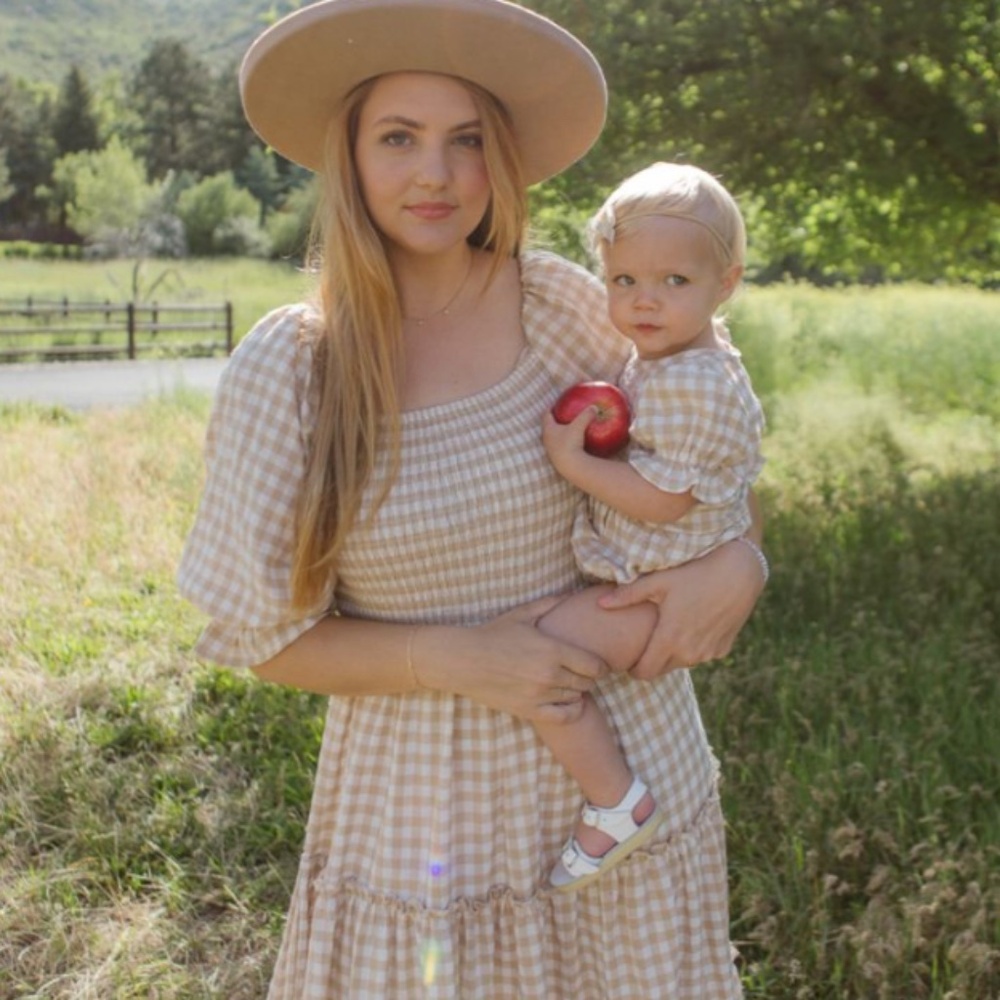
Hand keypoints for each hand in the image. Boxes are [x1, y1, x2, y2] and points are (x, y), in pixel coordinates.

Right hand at [419, 596, 607, 723]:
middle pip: (587, 682)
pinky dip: (572, 711)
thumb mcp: (522, 614)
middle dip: (589, 678)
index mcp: (551, 649)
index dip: (600, 666)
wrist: (464, 660)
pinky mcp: (528, 710)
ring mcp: (539, 695)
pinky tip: (569, 703)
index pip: (593, 665)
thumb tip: (571, 594)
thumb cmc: (492, 634)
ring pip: (575, 698)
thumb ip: (550, 604)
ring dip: (578, 691)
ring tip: (571, 684)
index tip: (598, 664)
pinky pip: (563, 717)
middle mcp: (549, 674)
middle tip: (582, 673)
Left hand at [541, 408, 590, 478]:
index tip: (554, 405)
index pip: (546, 415)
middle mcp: (546, 439)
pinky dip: (563, 443)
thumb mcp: (579, 426)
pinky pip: (558, 447)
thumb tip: (594, 407)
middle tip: (561, 416)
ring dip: (557, 434)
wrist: (569, 466)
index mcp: (549, 429)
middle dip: (553, 421)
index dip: (550, 409)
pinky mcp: (556, 459)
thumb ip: (586, 415)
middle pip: (548, 427)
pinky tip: (571, 444)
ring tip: (566, 430)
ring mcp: (550, 450)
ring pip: (552, 438)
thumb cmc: (571, 444)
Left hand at [598, 540, 764, 678]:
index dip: (632, 668)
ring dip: (673, 654)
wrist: (739, 573)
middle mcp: (689, 652)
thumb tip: (599, 604)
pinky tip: (691, 626)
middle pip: (661, 670)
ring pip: (682, 663)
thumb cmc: (695, 572)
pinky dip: (694, 647)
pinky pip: (701, 656)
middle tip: (644, 643)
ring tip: (667, 631)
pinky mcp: (723, 649)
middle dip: (651, 660)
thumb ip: (628, 595)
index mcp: (669, 639)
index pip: (644, 672)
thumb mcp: (659, 581)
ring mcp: (708, 653)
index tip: (626, 657)